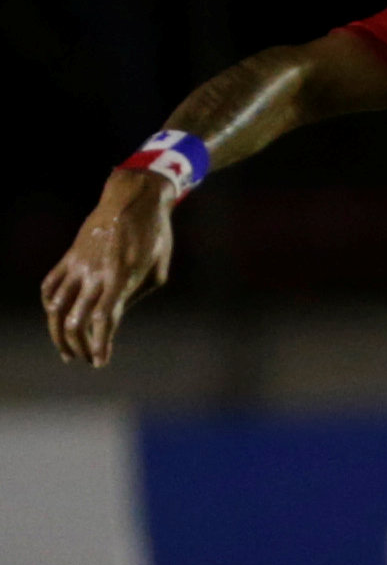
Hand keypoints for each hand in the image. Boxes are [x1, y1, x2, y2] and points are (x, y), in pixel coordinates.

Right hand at [41, 175, 177, 367]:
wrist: (133, 201)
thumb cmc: (155, 237)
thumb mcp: (158, 270)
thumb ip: (135, 296)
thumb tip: (113, 317)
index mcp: (121, 278)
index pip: (103, 319)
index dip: (99, 344)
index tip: (99, 363)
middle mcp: (95, 274)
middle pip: (77, 319)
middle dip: (79, 345)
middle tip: (85, 360)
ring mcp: (78, 265)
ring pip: (57, 306)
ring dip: (59, 332)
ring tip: (67, 350)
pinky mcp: (69, 257)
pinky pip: (50, 285)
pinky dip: (50, 305)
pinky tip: (57, 318)